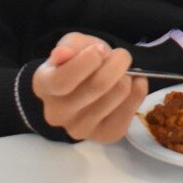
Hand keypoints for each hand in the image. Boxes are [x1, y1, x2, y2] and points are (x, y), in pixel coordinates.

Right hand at [31, 32, 145, 143]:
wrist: (86, 87)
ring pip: (119, 93)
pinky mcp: (104, 136)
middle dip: (118, 62)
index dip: (86, 62)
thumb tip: (62, 54)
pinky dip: (138, 89)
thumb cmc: (78, 62)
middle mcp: (57, 113)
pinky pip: (132, 108)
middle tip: (120, 55)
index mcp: (44, 86)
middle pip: (99, 85)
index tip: (100, 49)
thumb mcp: (72, 46)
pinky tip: (131, 84)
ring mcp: (80, 129)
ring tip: (122, 73)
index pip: (63, 80)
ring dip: (128, 75)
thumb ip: (69, 46)